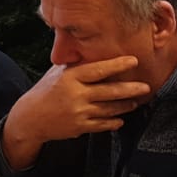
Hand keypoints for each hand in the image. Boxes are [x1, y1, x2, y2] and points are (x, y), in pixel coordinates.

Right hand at [1, 55, 150, 168]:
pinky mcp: (79, 127)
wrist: (31, 117)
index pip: (98, 70)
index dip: (117, 65)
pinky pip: (102, 125)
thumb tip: (95, 49)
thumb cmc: (47, 90)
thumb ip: (77, 64)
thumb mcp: (58, 73)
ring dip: (125, 106)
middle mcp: (76, 95)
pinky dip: (114, 122)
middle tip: (146, 86)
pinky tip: (121, 118)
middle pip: (109, 92)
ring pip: (109, 109)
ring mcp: (78, 113)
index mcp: (71, 77)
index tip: (133, 61)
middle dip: (130, 89)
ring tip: (135, 102)